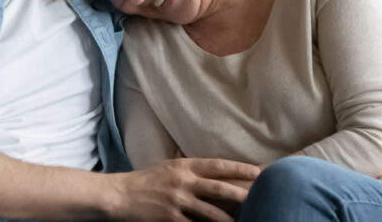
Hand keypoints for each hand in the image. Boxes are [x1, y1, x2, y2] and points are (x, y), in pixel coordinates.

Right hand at [108, 158, 260, 221]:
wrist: (120, 194)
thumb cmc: (145, 179)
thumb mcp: (168, 165)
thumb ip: (188, 166)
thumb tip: (209, 166)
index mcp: (184, 166)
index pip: (218, 165)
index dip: (239, 168)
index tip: (258, 171)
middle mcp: (184, 182)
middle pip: (220, 188)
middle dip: (242, 194)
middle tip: (261, 196)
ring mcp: (177, 201)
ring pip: (211, 212)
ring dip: (230, 219)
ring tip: (246, 220)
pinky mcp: (170, 219)